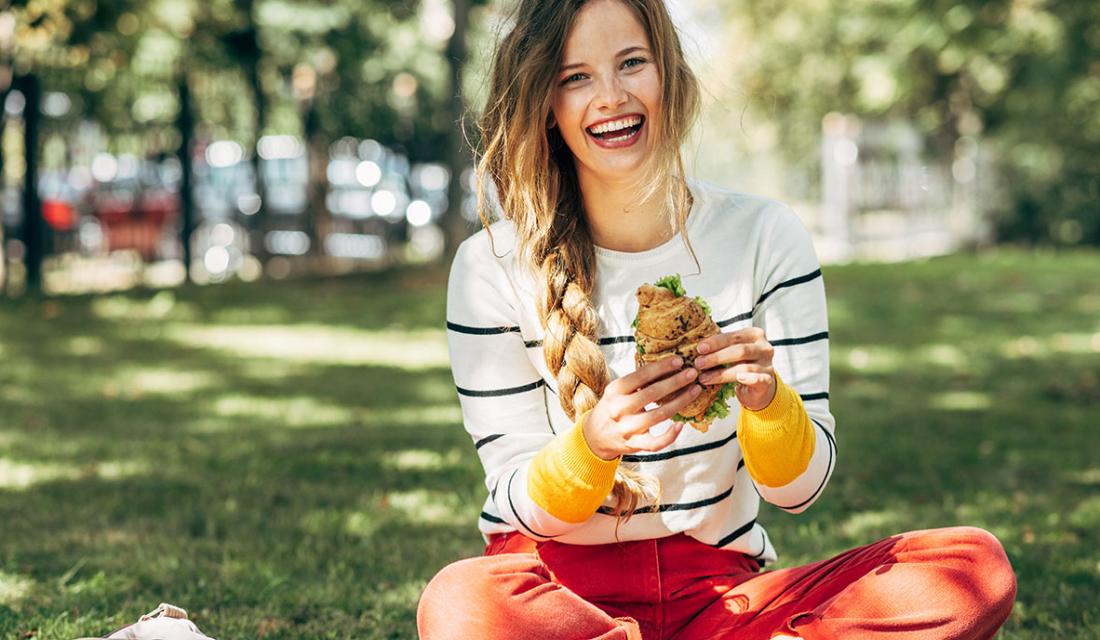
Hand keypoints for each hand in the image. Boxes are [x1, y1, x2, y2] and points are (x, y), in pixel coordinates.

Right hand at [583, 356, 702, 459]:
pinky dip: (670, 436)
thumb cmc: (612, 408)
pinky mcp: (634, 445)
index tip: (679, 361)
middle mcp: (619, 409)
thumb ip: (636, 382)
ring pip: (659, 415)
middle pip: (652, 393)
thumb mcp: (617, 391)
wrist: (595, 436)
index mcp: (615, 391)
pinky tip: (681, 425)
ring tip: (695, 391)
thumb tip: (667, 366)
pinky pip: (656, 443)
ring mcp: (627, 428)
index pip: (641, 375)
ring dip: (680, 402)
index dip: (661, 367)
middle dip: (676, 381)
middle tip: (692, 373)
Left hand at [693, 327, 776, 410]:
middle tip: (698, 363)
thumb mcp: (733, 351)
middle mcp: (764, 348)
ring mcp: (767, 364)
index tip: (699, 349)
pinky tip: (738, 379)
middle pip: (739, 350)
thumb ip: (721, 346)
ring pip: (744, 367)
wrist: (759, 386)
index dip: (715, 342)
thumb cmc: (742, 364)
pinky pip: (758, 379)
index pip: (733, 336)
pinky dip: (748, 379)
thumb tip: (697, 347)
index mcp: (754, 335)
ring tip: (704, 378)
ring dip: (721, 374)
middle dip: (716, 357)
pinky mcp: (768, 380)